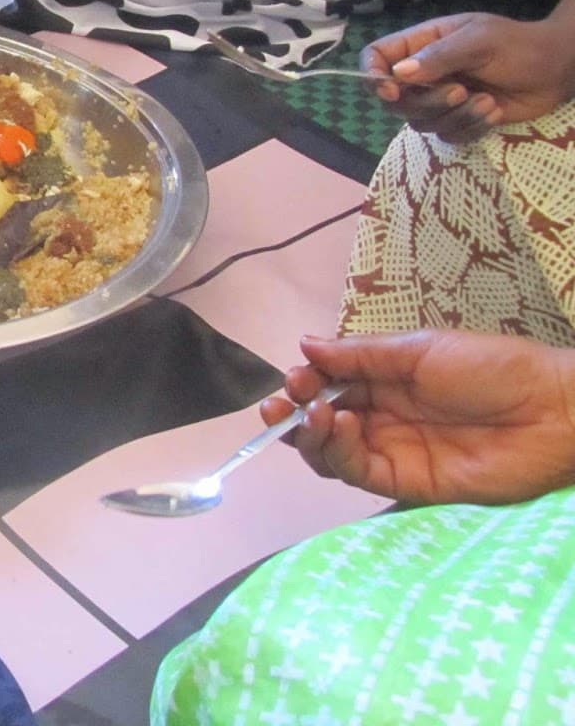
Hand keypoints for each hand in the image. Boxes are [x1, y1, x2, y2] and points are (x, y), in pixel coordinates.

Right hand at [262, 332, 574, 504]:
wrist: (551, 412)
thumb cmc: (491, 368)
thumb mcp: (420, 348)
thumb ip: (359, 354)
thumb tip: (303, 344)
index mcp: (384, 381)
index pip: (327, 387)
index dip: (303, 385)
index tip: (293, 379)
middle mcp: (382, 417)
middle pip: (320, 423)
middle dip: (292, 415)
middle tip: (279, 408)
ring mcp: (393, 451)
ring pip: (330, 452)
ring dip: (310, 435)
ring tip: (317, 414)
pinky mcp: (407, 483)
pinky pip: (358, 473)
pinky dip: (340, 452)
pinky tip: (344, 426)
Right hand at [361, 11, 574, 143]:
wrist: (556, 69)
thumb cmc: (519, 45)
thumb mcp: (480, 40)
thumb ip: (439, 55)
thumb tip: (399, 73)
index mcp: (421, 45)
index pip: (376, 57)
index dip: (372, 75)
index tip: (390, 91)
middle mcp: (423, 74)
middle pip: (394, 100)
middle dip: (426, 102)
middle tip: (460, 92)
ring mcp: (439, 99)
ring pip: (420, 122)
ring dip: (454, 116)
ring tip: (487, 101)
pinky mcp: (458, 121)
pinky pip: (447, 136)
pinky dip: (470, 128)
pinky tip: (493, 111)